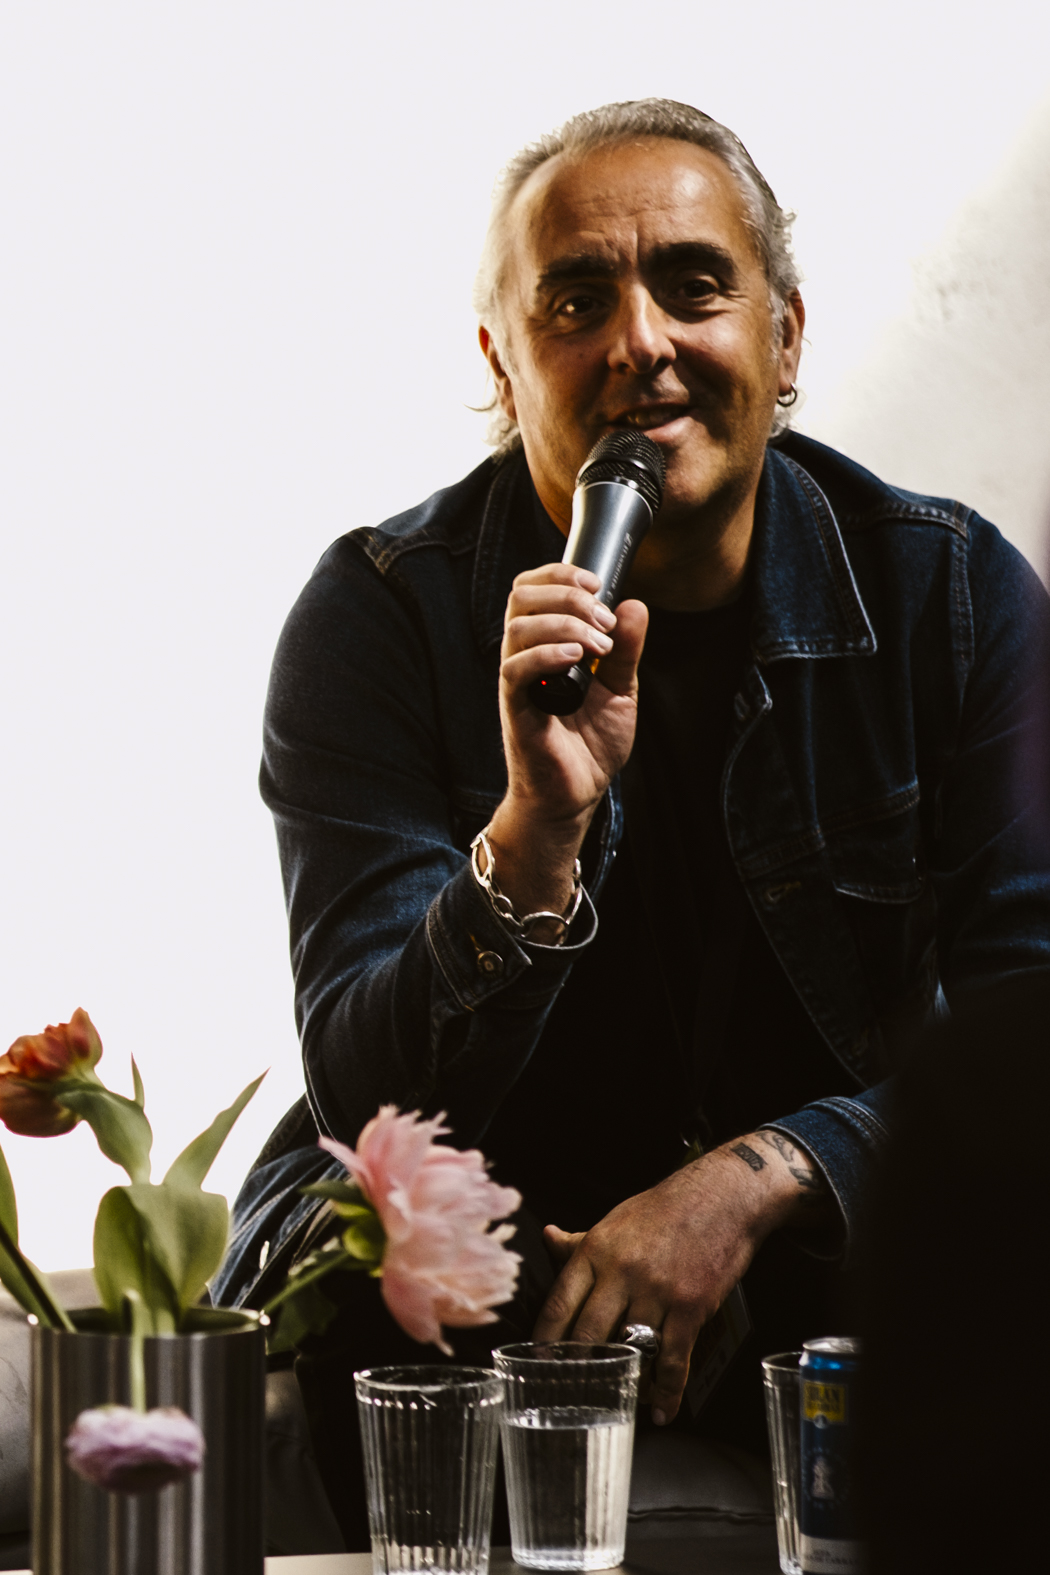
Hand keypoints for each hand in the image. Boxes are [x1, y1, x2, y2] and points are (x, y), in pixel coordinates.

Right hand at [486, 565, 647, 924]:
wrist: (577, 794)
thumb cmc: (590, 744)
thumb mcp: (621, 689)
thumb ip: (627, 648)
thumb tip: (634, 604)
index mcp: (545, 645)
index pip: (532, 588)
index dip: (559, 573)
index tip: (597, 583)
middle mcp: (525, 657)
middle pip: (520, 597)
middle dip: (567, 594)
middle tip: (604, 618)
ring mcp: (518, 682)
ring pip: (518, 628)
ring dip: (564, 623)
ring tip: (598, 644)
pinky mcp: (516, 709)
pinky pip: (515, 670)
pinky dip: (546, 655)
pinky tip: (576, 658)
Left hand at [533, 1131, 829, 1423]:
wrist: (723, 1196)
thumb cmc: (666, 1208)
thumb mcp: (616, 1219)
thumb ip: (581, 1240)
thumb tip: (548, 1238)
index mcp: (598, 1249)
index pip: (560, 1302)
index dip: (544, 1338)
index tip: (537, 1360)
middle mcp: (623, 1272)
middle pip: (588, 1333)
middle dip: (575, 1366)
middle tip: (568, 1389)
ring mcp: (658, 1291)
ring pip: (629, 1349)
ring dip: (620, 1380)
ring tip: (611, 1400)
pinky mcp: (691, 1307)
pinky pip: (673, 1359)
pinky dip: (666, 1390)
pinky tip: (659, 1408)